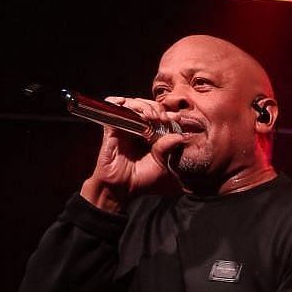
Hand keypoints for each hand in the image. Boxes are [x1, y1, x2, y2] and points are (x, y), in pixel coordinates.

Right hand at [79, 97, 186, 211]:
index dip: (167, 114)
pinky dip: (116, 102)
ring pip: (131, 104)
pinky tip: (124, 104)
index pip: (159, 116)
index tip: (176, 118)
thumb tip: (180, 136)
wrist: (122, 189)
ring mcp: (124, 127)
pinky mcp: (111, 128)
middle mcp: (137, 128)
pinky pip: (111, 108)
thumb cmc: (142, 179)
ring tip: (149, 115)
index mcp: (151, 134)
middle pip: (146, 106)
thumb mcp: (161, 164)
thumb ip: (167, 149)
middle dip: (156, 108)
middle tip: (162, 118)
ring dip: (141, 105)